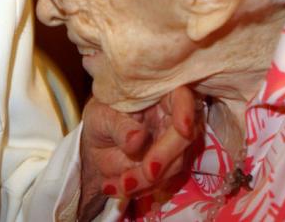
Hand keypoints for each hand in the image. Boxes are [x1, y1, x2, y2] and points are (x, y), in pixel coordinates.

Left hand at [77, 86, 201, 219]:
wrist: (97, 146)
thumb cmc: (101, 118)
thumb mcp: (101, 117)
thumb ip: (119, 126)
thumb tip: (137, 139)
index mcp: (160, 94)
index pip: (182, 97)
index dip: (186, 111)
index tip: (183, 129)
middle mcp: (173, 117)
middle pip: (185, 137)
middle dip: (164, 158)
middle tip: (143, 174)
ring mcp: (175, 143)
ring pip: (176, 165)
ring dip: (148, 181)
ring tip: (119, 183)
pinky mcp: (171, 166)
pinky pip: (165, 182)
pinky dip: (142, 189)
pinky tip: (116, 186)